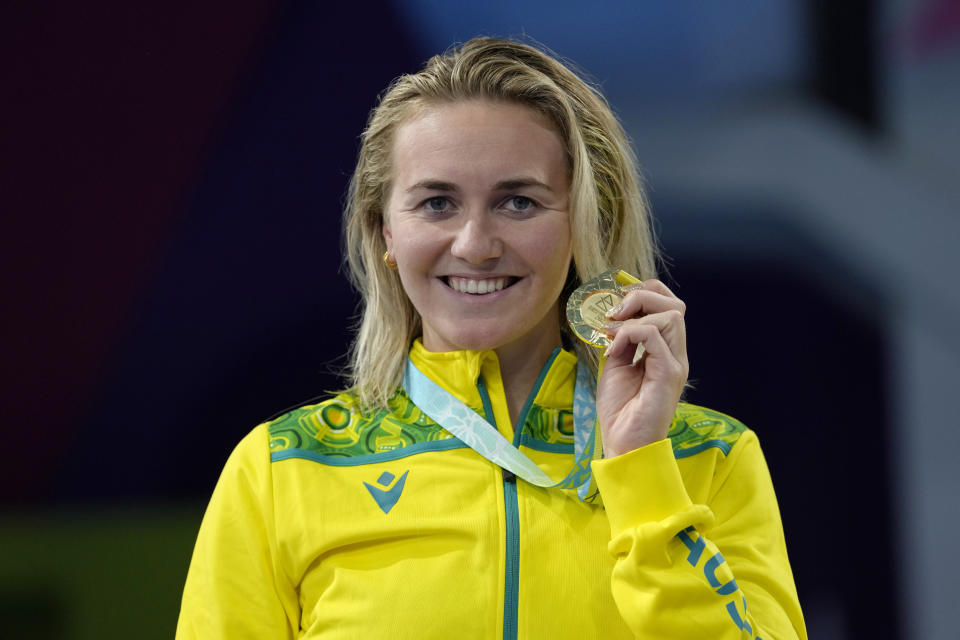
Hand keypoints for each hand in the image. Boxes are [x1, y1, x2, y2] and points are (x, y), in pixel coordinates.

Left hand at [596, 279, 688, 457]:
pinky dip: (629, 334)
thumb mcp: (615, 365)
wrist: (624, 446)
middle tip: (613, 314)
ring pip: (671, 315)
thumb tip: (614, 317)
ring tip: (611, 334)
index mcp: (665, 351)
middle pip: (675, 304)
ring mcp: (675, 364)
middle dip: (642, 297)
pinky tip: (612, 350)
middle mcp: (675, 355)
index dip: (645, 293)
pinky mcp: (669, 374)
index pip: (669, 306)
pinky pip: (653, 336)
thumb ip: (619, 340)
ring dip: (635, 316)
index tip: (615, 303)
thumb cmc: (620, 412)